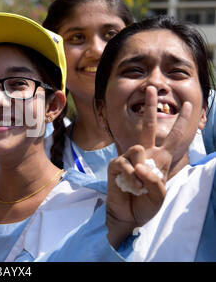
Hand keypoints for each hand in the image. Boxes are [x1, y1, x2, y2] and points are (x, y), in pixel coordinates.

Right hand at [106, 86, 192, 247]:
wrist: (128, 215)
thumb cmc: (145, 204)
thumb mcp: (160, 194)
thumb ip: (155, 180)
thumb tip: (140, 165)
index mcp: (160, 158)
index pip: (172, 137)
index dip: (182, 121)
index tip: (188, 104)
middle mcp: (144, 154)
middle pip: (147, 125)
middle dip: (150, 106)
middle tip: (151, 88)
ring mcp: (129, 158)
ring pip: (138, 148)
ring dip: (141, 170)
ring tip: (138, 185)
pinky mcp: (115, 165)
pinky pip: (125, 163)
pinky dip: (129, 176)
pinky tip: (128, 185)